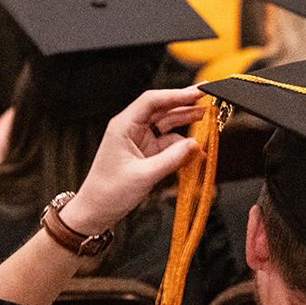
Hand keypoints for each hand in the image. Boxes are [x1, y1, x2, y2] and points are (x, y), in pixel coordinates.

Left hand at [63, 86, 205, 234]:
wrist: (96, 211)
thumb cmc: (109, 192)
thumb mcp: (144, 175)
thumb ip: (172, 158)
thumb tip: (195, 146)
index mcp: (124, 125)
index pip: (153, 100)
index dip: (177, 95)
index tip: (198, 93)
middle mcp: (132, 128)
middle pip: (163, 109)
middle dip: (186, 106)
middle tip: (209, 103)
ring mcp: (140, 140)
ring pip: (168, 125)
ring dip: (187, 125)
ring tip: (208, 124)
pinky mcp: (146, 153)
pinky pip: (168, 143)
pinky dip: (182, 146)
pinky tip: (195, 150)